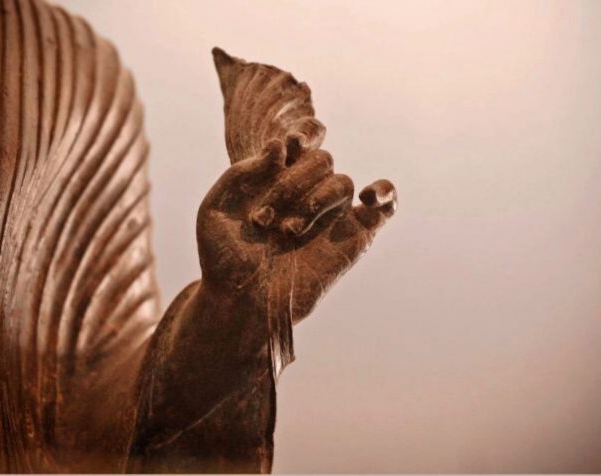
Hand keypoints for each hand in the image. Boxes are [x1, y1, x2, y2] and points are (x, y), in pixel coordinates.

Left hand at [197, 137, 395, 345]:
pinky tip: (369, 197)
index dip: (303, 136)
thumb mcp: (214, 210)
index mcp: (278, 177)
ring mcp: (331, 214)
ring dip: (313, 202)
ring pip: (341, 182)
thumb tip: (281, 147)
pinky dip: (385, 194)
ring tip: (286, 232)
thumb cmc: (223, 259)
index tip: (289, 148)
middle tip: (264, 219)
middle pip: (320, 161)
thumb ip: (243, 173)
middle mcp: (307, 192)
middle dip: (292, 184)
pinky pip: (385, 207)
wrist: (240, 302)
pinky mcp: (354, 237)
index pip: (304, 141)